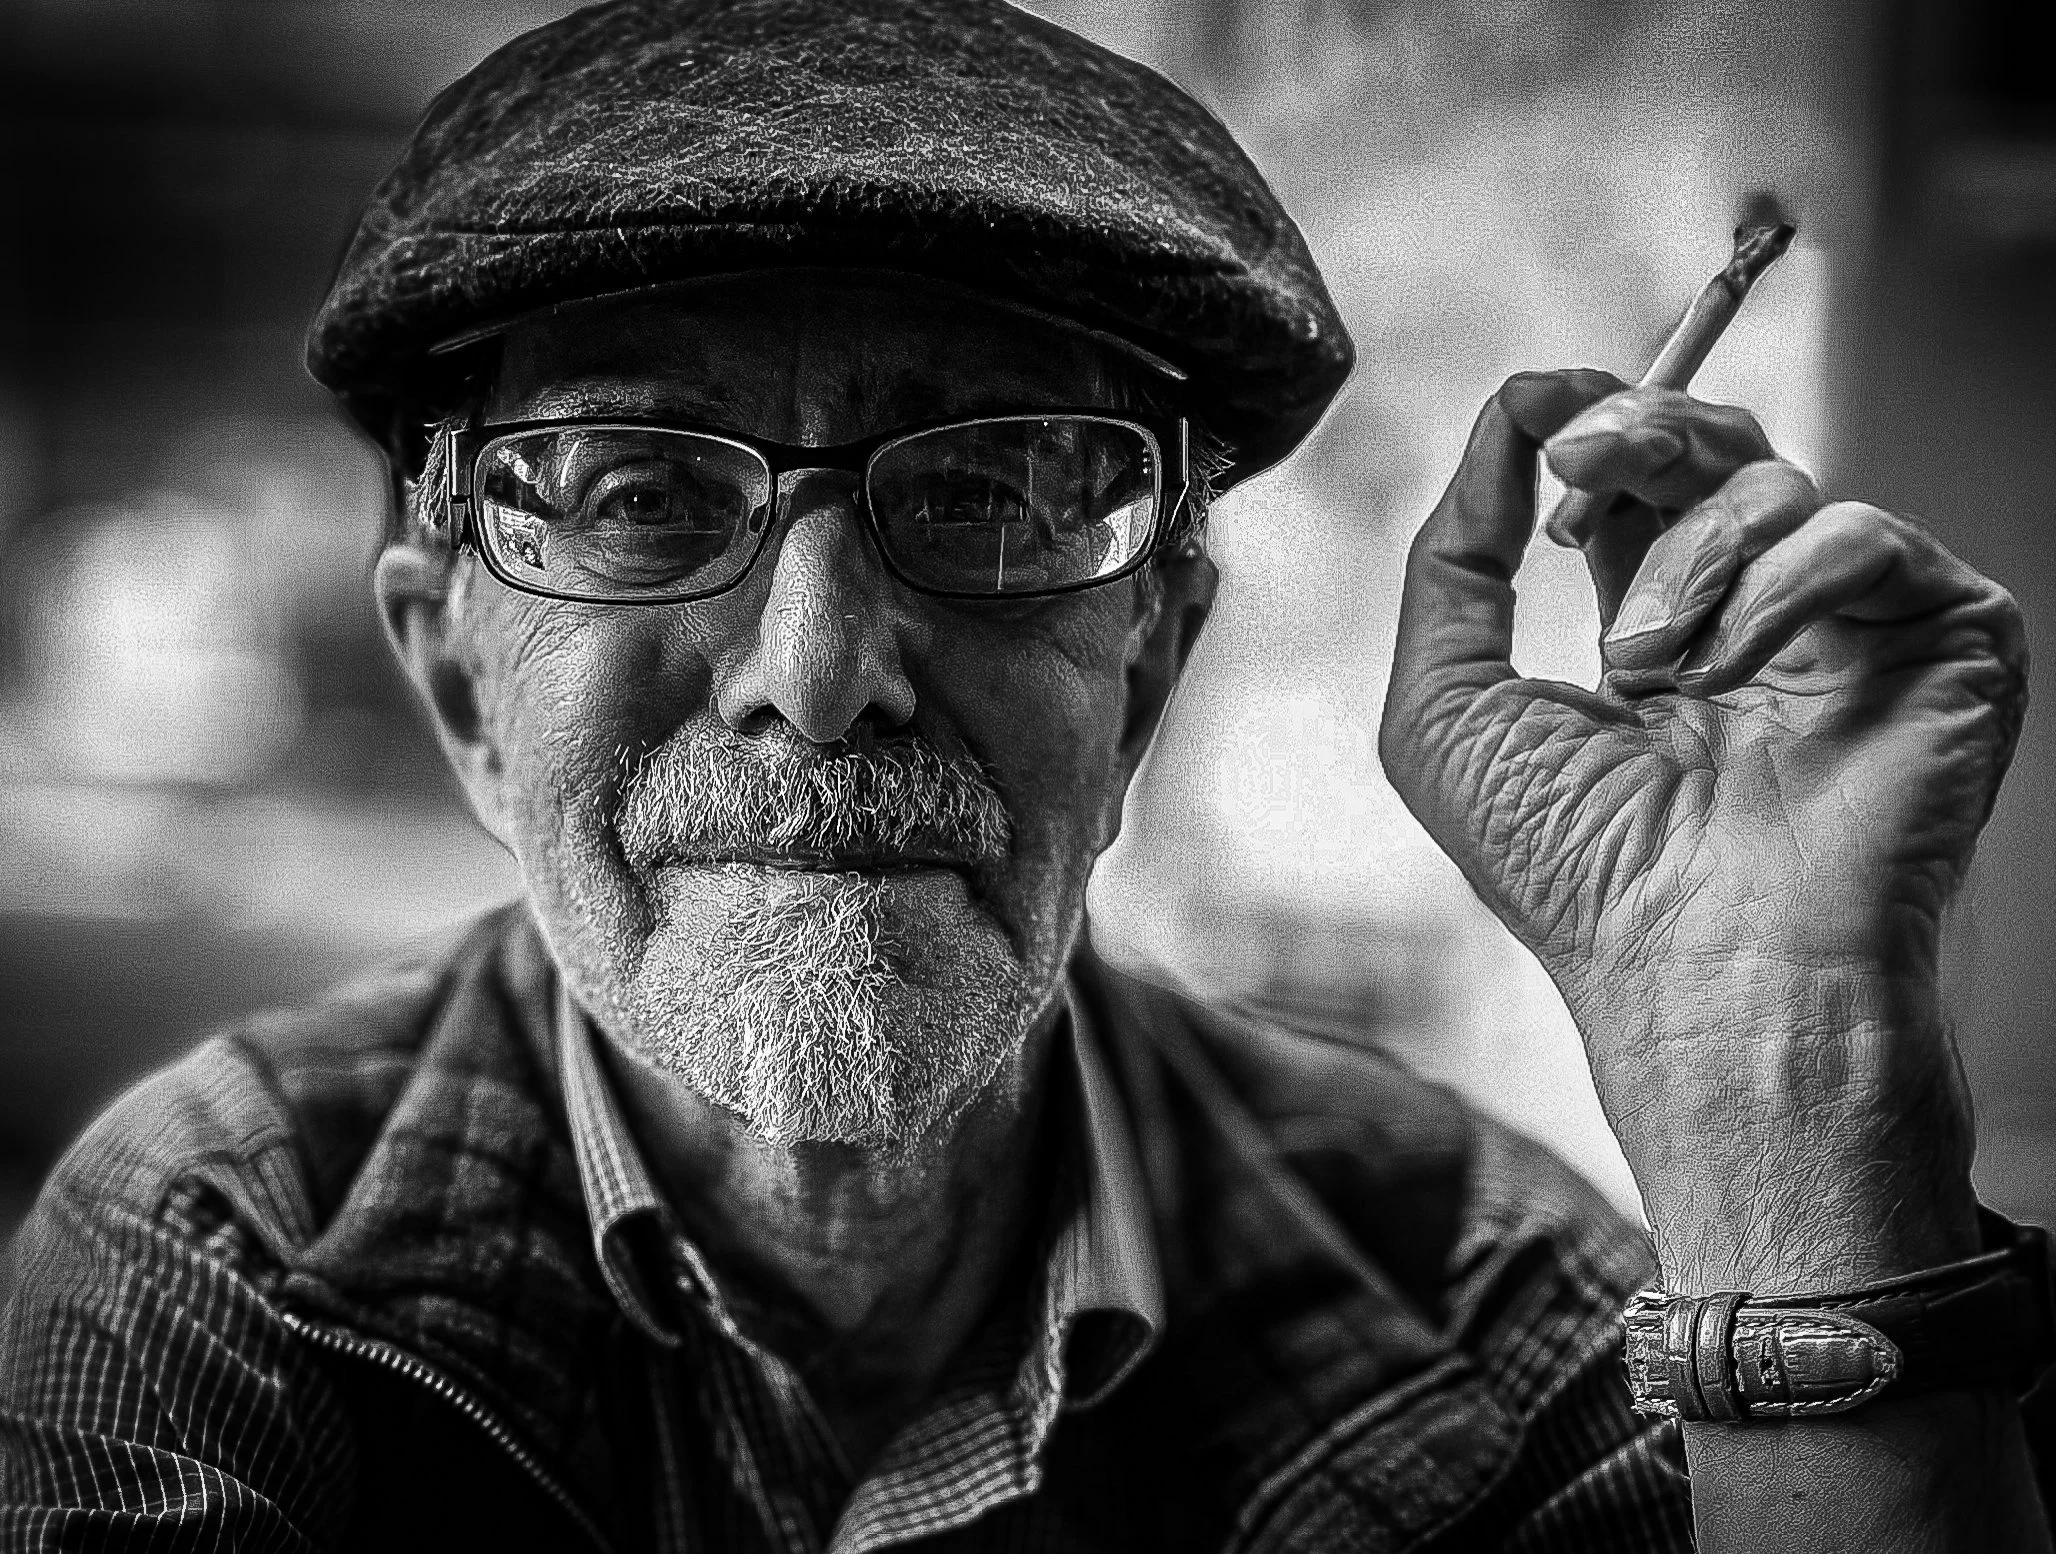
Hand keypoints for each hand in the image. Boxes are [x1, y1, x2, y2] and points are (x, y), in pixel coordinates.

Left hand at [1379, 370, 2028, 1292]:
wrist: (1701, 969)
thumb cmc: (1573, 872)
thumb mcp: (1448, 709)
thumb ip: (1450, 564)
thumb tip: (1496, 425)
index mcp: (1654, 632)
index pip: (1631, 486)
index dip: (1587, 431)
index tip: (1541, 418)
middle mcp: (1755, 620)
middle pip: (1710, 447)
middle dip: (1635, 430)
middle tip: (1580, 456)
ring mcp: (1854, 628)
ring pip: (1775, 483)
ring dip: (1686, 558)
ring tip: (1650, 667)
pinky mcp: (1946, 638)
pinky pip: (1861, 536)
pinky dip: (1777, 586)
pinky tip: (1730, 672)